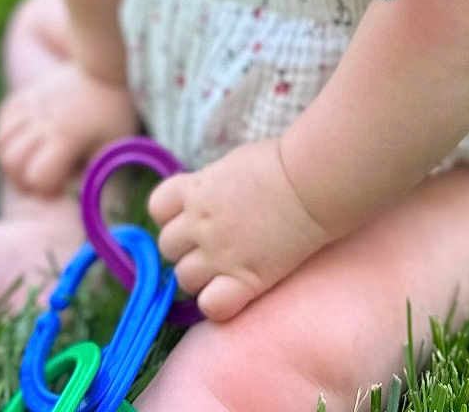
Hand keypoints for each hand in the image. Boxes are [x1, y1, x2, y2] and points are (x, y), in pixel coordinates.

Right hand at [0, 61, 140, 197]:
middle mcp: (45, 120)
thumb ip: (94, 173)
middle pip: (11, 161)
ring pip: (1, 140)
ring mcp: (33, 105)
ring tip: (28, 163)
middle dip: (21, 180)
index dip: (45, 189)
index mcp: (68, 136)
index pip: (38, 175)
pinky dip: (5, 135)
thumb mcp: (114, 146)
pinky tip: (22, 141)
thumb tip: (71, 192)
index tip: (60, 189)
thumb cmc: (114, 112)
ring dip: (9, 159)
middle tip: (40, 180)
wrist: (107, 67)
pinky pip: (1, 117)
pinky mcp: (27, 94)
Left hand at [148, 138, 333, 320]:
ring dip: (199, 276)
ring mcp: (220, 254)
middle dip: (185, 246)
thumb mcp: (231, 164)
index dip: (171, 214)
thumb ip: (209, 185)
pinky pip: (211, 306)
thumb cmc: (279, 163)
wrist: (311, 182)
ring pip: (184, 279)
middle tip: (211, 244)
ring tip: (224, 268)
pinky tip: (235, 290)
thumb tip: (203, 198)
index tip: (190, 215)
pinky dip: (217, 302)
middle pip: (167, 247)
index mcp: (196, 190)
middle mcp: (200, 223)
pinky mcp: (246, 280)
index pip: (157, 207)